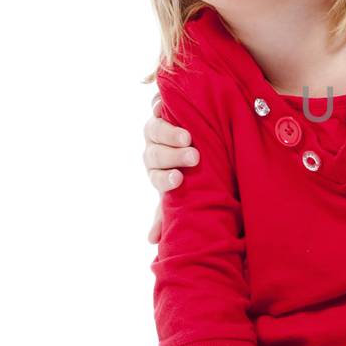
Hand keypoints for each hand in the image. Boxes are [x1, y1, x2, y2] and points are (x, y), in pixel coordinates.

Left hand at [145, 91, 196, 242]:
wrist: (193, 140)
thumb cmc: (190, 174)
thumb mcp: (182, 193)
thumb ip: (169, 213)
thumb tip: (152, 241)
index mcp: (158, 172)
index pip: (157, 177)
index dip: (165, 179)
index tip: (179, 181)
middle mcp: (154, 150)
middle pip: (155, 154)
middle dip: (172, 156)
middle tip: (193, 157)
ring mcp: (158, 128)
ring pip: (155, 129)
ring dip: (170, 134)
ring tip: (188, 137)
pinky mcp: (164, 109)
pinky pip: (159, 105)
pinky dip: (162, 105)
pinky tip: (169, 106)